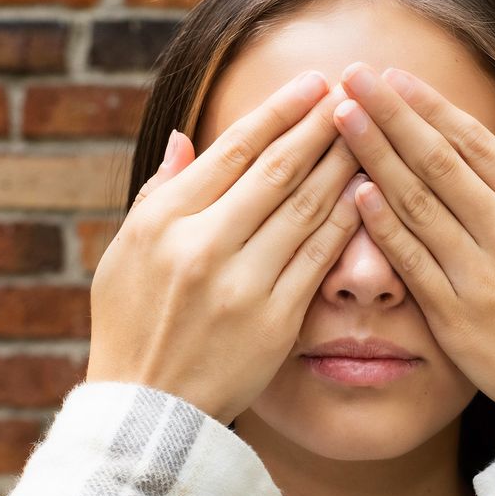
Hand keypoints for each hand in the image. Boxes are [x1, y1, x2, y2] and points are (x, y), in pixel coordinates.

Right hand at [88, 71, 365, 424]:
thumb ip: (158, 193)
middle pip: (276, 170)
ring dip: (342, 164)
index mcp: (163, 222)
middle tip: (354, 92)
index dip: (278, 112)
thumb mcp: (123, 255)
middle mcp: (202, 247)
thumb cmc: (132, 325)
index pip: (232, 151)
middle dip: (320, 125)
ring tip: (370, 132)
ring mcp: (241, 285)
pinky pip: (319, 259)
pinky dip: (345, 221)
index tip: (312, 83)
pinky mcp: (274, 321)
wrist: (148, 412)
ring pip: (305, 208)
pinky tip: (367, 194)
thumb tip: (183, 137)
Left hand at [331, 62, 494, 412]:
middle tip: (353, 75)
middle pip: (437, 161)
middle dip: (391, 113)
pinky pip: (411, 261)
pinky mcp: (455, 316)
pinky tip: (353, 192)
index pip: (477, 143)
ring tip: (340, 119)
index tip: (394, 77)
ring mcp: (480, 275)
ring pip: (416, 203)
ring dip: (374, 156)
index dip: (431, 107)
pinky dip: (382, 226)